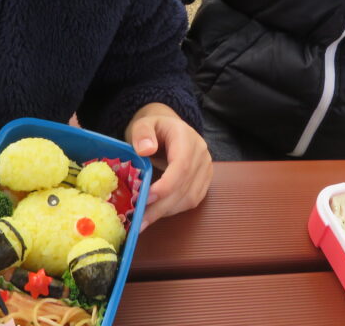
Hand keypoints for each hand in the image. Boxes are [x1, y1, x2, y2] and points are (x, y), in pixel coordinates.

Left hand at [125, 103, 211, 230]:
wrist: (169, 128)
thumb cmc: (154, 128)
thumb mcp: (143, 124)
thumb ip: (143, 133)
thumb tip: (146, 150)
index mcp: (187, 138)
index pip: (182, 165)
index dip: (166, 185)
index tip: (146, 198)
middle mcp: (201, 154)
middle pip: (185, 185)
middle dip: (161, 206)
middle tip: (139, 219)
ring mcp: (205, 169)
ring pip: (190, 197)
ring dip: (166, 211)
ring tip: (144, 220)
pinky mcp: (204, 181)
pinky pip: (192, 200)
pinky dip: (173, 210)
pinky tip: (156, 214)